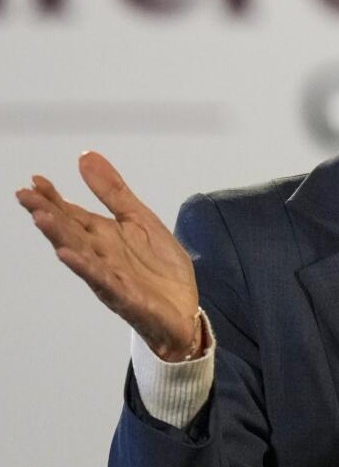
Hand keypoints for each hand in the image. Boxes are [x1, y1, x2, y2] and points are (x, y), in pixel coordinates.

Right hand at [16, 152, 201, 361]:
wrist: (184, 309)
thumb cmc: (159, 268)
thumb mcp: (140, 218)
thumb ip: (113, 191)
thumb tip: (86, 157)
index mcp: (105, 236)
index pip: (73, 214)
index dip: (55, 198)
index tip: (35, 180)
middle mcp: (101, 255)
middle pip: (70, 231)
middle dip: (48, 214)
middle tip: (26, 196)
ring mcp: (111, 276)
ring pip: (81, 254)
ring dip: (60, 237)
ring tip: (41, 219)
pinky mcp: (126, 296)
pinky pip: (103, 281)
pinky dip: (86, 268)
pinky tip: (70, 255)